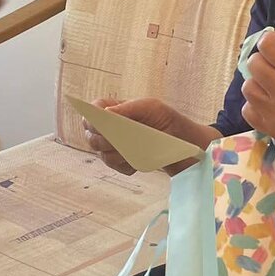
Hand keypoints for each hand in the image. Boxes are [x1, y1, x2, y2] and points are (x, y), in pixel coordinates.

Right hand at [84, 98, 209, 176]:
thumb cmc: (167, 119)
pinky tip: (141, 161)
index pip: (91, 112)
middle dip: (105, 141)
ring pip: (104, 155)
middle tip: (120, 141)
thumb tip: (106, 113)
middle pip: (93, 137)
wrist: (183, 143)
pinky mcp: (122, 163)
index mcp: (114, 110)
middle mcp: (109, 129)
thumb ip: (129, 108)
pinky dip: (128, 165)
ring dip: (119, 155)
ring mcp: (114, 148)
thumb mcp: (152, 107)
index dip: (91, 119)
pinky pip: (118, 167)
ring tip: (136, 151)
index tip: (101, 124)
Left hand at [241, 30, 274, 154]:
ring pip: (248, 86)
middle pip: (254, 63)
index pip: (268, 44)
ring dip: (259, 83)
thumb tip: (273, 45)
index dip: (272, 42)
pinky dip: (257, 105)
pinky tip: (272, 104)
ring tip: (274, 87)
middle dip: (265, 61)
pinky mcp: (274, 130)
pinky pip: (248, 110)